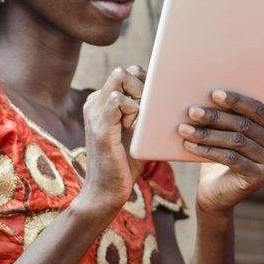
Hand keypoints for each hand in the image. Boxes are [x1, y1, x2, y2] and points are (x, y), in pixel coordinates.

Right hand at [78, 65, 146, 211]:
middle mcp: (94, 102)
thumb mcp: (137, 132)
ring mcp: (94, 112)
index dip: (145, 83)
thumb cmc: (125, 164)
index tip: (154, 103)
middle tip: (149, 112)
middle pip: (124, 72)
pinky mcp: (99, 126)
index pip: (126, 74)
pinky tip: (133, 128)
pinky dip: (133, 110)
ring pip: (120, 78)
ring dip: (139, 96)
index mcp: (101, 102)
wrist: (107, 192)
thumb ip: (144, 112)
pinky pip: (117, 100)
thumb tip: (169, 94)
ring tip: (140, 121)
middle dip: (143, 86)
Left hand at [178, 86, 263, 215]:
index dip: (236, 100)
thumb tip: (244, 84)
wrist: (216, 196)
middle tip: (192, 110)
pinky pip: (231, 158)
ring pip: (236, 141)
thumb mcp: (232, 133)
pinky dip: (208, 150)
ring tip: (184, 128)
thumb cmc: (222, 157)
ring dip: (207, 133)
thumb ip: (240, 113)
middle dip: (216, 116)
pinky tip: (190, 145)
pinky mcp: (260, 178)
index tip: (213, 93)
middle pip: (245, 125)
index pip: (259, 109)